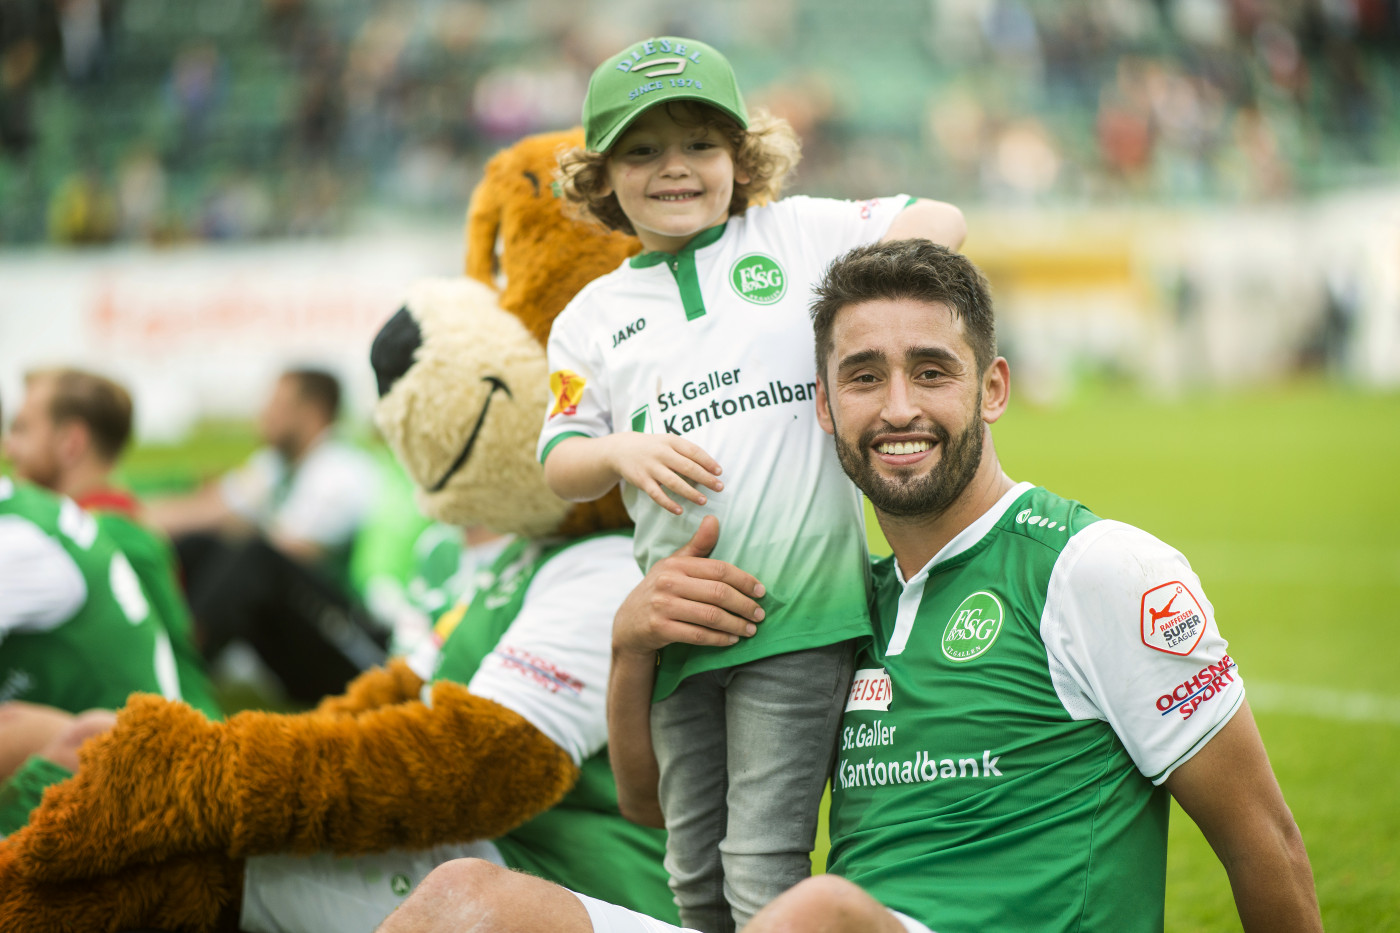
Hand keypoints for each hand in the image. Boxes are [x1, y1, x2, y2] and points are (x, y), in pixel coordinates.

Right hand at [606, 433, 722, 514]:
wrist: (621, 449)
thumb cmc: (652, 447)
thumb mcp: (668, 442)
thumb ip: (685, 451)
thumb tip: (709, 467)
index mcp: (671, 441)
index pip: (694, 451)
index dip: (708, 462)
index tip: (719, 472)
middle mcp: (661, 453)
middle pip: (687, 467)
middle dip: (705, 478)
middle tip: (719, 487)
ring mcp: (650, 467)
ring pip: (674, 482)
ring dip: (690, 492)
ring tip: (703, 500)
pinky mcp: (641, 480)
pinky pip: (657, 494)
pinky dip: (668, 503)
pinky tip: (680, 511)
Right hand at [613, 516, 765, 656]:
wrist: (629, 624)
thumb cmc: (660, 590)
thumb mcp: (674, 565)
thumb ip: (698, 546)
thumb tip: (714, 519)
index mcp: (676, 564)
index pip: (719, 569)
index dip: (744, 580)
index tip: (761, 591)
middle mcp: (668, 583)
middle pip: (718, 593)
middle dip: (744, 605)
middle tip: (760, 614)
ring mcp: (663, 606)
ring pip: (711, 616)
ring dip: (736, 625)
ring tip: (751, 629)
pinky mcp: (660, 629)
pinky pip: (698, 635)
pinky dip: (719, 639)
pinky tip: (732, 640)